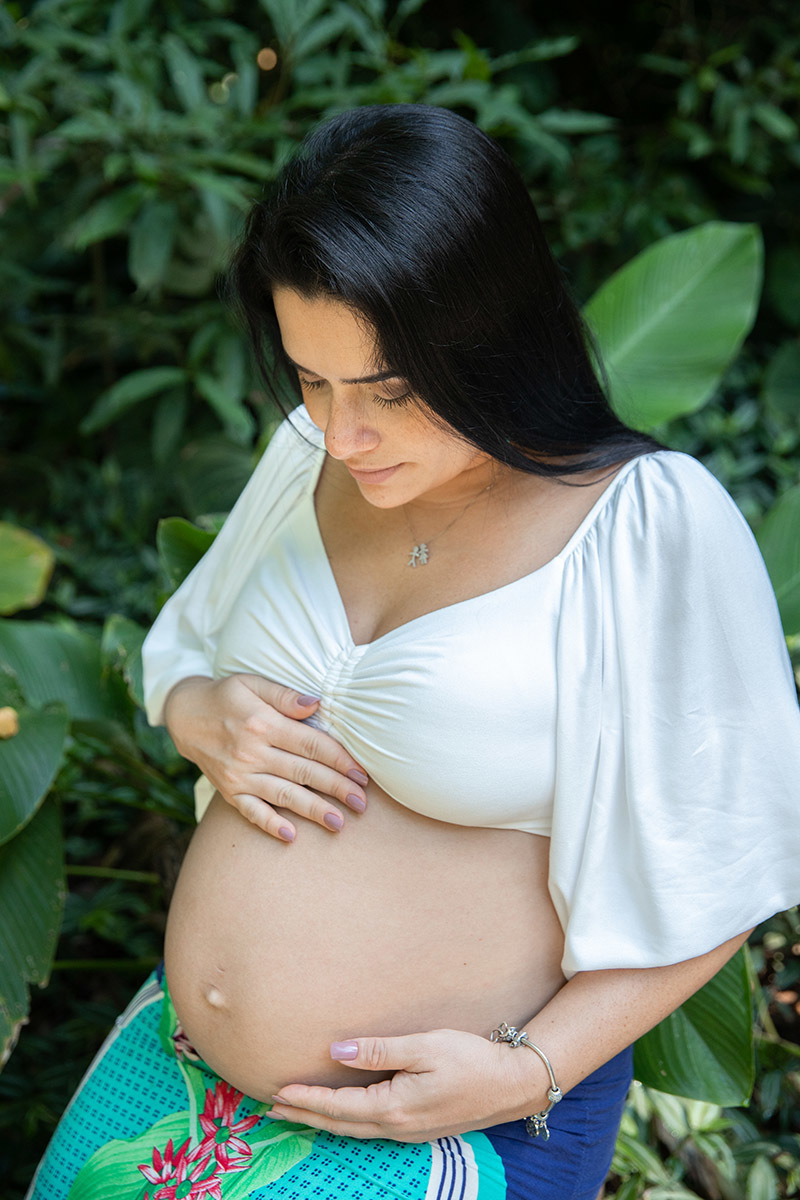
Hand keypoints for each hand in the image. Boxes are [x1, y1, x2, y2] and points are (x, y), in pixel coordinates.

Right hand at [163, 674, 369, 840]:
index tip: (361, 774)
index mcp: (262, 722)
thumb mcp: (252, 683)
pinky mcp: (228, 791)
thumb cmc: (226, 696)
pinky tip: (291, 836)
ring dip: (312, 810)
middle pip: (302, 772)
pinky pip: (251, 811)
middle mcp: (251, 751)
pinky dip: (270, 824)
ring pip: (283, 795)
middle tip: (362, 804)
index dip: (339, 760)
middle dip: (335, 788)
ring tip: (339, 823)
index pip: (310, 744)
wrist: (185, 715)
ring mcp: (238, 775)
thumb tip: (316, 703)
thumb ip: (285, 695)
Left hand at [267, 1029, 547, 1141]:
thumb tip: (337, 1052)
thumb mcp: (425, 1047)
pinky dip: (346, 1121)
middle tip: (271, 1109)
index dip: (306, 1099)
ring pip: (353, 1129)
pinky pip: (370, 1128)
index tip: (276, 1092)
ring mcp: (408, 1131)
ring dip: (323, 1120)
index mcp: (394, 1107)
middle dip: (304, 1116)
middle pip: (339, 1124)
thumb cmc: (472, 1060)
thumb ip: (380, 1050)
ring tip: (298, 1110)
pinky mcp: (418, 1126)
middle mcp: (396, 1126)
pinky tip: (342, 1113)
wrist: (512, 1084)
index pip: (338, 1106)